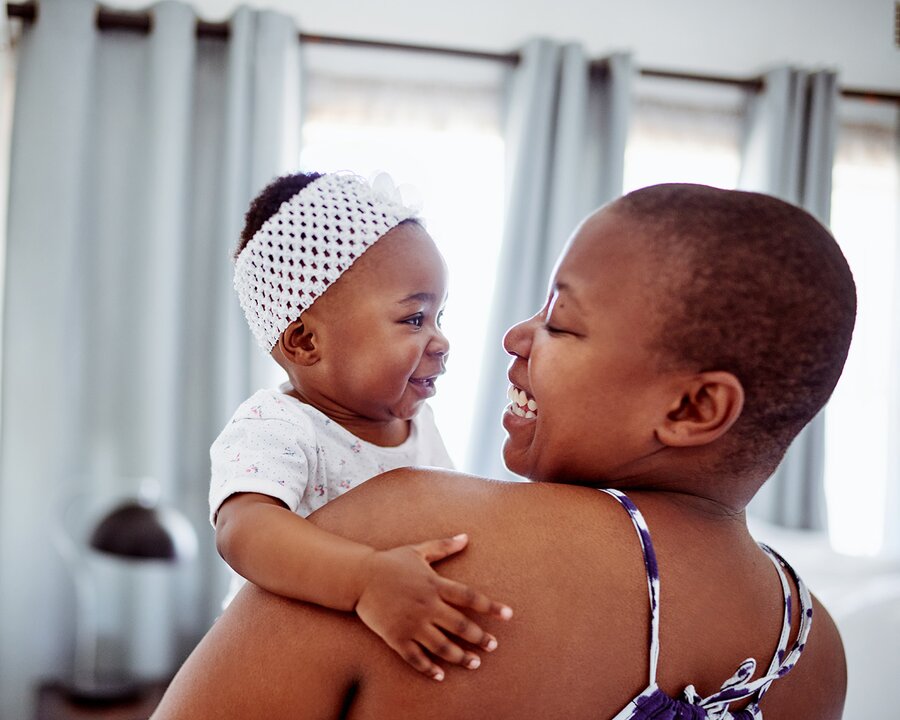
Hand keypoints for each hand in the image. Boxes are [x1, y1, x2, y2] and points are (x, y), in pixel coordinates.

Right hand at [354, 533, 512, 680]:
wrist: (359, 577)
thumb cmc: (390, 562)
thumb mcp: (418, 550)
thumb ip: (443, 546)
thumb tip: (466, 537)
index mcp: (435, 585)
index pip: (470, 597)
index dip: (491, 607)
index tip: (509, 615)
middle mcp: (427, 606)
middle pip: (460, 626)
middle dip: (480, 638)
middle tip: (493, 646)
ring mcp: (412, 623)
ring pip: (442, 646)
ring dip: (460, 656)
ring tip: (474, 663)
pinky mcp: (396, 637)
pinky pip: (416, 657)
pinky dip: (429, 668)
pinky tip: (440, 675)